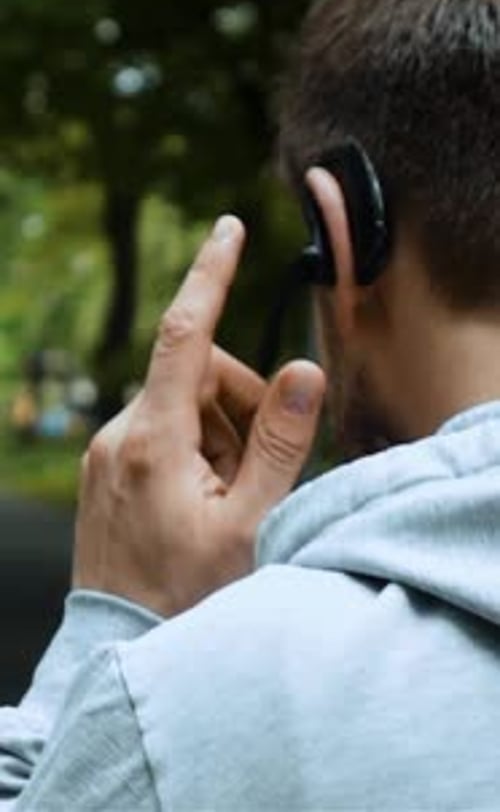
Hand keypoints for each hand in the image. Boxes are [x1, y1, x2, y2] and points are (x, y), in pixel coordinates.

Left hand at [73, 216, 324, 615]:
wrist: (120, 638)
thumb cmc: (187, 589)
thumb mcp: (250, 522)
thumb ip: (279, 444)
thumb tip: (303, 372)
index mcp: (154, 439)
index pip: (184, 335)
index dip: (209, 275)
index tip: (228, 228)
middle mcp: (120, 432)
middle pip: (196, 376)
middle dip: (238, 403)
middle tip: (255, 467)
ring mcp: (107, 448)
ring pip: (180, 403)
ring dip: (217, 432)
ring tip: (223, 496)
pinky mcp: (106, 463)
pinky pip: (159, 427)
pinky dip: (191, 445)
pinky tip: (197, 495)